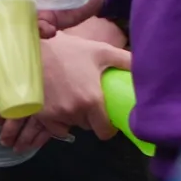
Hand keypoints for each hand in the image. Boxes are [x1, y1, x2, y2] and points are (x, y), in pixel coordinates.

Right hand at [0, 32, 129, 152]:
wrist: (32, 48)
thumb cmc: (68, 50)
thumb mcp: (100, 51)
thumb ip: (125, 60)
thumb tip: (148, 64)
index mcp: (92, 100)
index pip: (105, 132)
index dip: (108, 127)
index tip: (107, 119)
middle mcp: (74, 112)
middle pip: (87, 127)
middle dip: (89, 117)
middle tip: (86, 101)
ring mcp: (55, 115)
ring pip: (70, 126)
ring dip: (72, 118)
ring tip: (70, 100)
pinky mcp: (40, 114)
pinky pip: (53, 127)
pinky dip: (57, 121)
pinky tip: (56, 105)